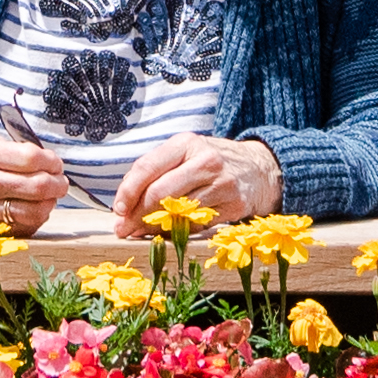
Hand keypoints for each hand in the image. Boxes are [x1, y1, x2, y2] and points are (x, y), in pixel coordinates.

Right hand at [0, 136, 65, 230]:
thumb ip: (12, 151)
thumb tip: (48, 162)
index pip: (31, 158)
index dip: (52, 161)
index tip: (56, 163)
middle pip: (37, 187)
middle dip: (58, 184)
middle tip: (60, 181)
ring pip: (34, 212)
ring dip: (50, 204)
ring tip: (49, 196)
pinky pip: (22, 228)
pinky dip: (35, 219)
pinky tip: (32, 209)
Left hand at [114, 133, 289, 232]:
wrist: (259, 168)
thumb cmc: (211, 162)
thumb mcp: (186, 152)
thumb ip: (156, 172)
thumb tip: (124, 207)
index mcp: (186, 143)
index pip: (147, 168)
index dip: (128, 192)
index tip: (118, 210)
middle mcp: (205, 161)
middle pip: (160, 193)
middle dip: (137, 215)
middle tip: (124, 229)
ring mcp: (221, 184)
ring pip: (177, 213)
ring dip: (153, 228)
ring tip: (140, 233)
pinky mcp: (233, 205)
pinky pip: (195, 225)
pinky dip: (176, 233)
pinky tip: (166, 234)